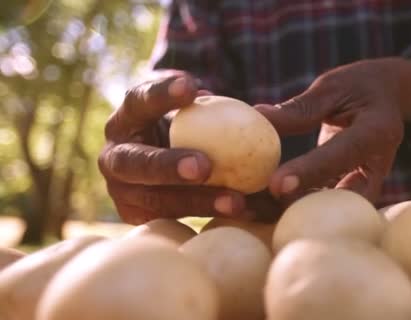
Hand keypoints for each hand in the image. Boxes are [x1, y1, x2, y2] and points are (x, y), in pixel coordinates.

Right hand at [98, 74, 258, 223]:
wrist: (164, 169)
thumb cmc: (189, 131)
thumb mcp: (194, 116)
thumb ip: (213, 111)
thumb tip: (262, 114)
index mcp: (127, 119)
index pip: (138, 100)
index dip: (162, 94)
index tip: (193, 87)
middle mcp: (115, 156)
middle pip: (136, 162)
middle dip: (167, 165)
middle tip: (203, 166)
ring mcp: (123, 191)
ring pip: (158, 200)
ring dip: (198, 201)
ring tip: (237, 201)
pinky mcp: (138, 217)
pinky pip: (174, 220)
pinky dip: (209, 217)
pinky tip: (243, 214)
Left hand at [256, 58, 410, 203]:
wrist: (388, 101)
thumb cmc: (359, 86)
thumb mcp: (332, 87)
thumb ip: (299, 108)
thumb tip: (257, 117)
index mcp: (377, 132)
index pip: (341, 155)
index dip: (310, 171)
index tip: (276, 184)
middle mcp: (377, 166)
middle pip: (337, 198)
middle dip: (294, 206)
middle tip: (251, 207)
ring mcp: (366, 184)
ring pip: (327, 209)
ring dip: (287, 212)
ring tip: (245, 210)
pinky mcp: (351, 193)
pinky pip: (321, 207)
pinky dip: (290, 208)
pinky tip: (257, 207)